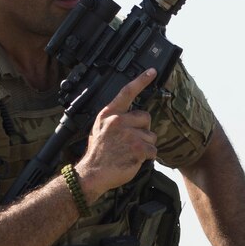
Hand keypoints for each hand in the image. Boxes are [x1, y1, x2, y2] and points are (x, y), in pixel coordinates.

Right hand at [75, 69, 157, 198]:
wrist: (92, 174)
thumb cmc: (98, 153)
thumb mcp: (100, 129)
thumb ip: (116, 120)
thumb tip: (133, 117)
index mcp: (109, 114)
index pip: (127, 92)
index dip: (141, 81)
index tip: (152, 72)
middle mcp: (119, 121)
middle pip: (146, 117)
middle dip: (143, 129)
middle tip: (131, 141)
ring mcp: (129, 134)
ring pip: (151, 136)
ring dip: (145, 145)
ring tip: (129, 152)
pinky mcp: (138, 148)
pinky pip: (153, 150)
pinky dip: (147, 157)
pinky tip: (134, 159)